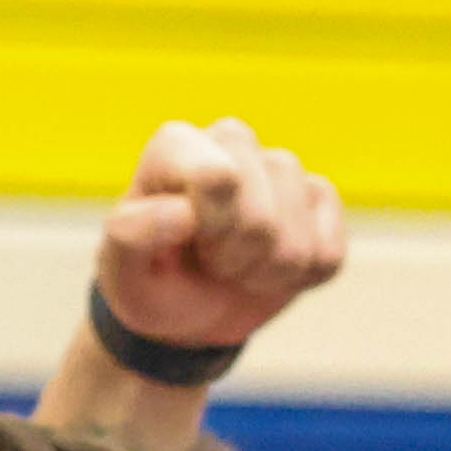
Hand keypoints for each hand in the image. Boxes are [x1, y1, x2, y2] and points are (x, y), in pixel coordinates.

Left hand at [90, 117, 347, 357]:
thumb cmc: (150, 280)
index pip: (219, 177)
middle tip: (209, 261)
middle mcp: (231, 142)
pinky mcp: (319, 199)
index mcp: (177, 145)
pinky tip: (270, 269)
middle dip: (236, 258)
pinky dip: (300, 279)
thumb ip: (133, 236)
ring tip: (236, 268)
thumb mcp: (122, 268)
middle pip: (262, 218)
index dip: (212, 228)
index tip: (187, 242)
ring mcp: (281, 169)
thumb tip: (184, 213)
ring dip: (266, 273)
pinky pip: (329, 254)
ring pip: (297, 240)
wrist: (188, 308)